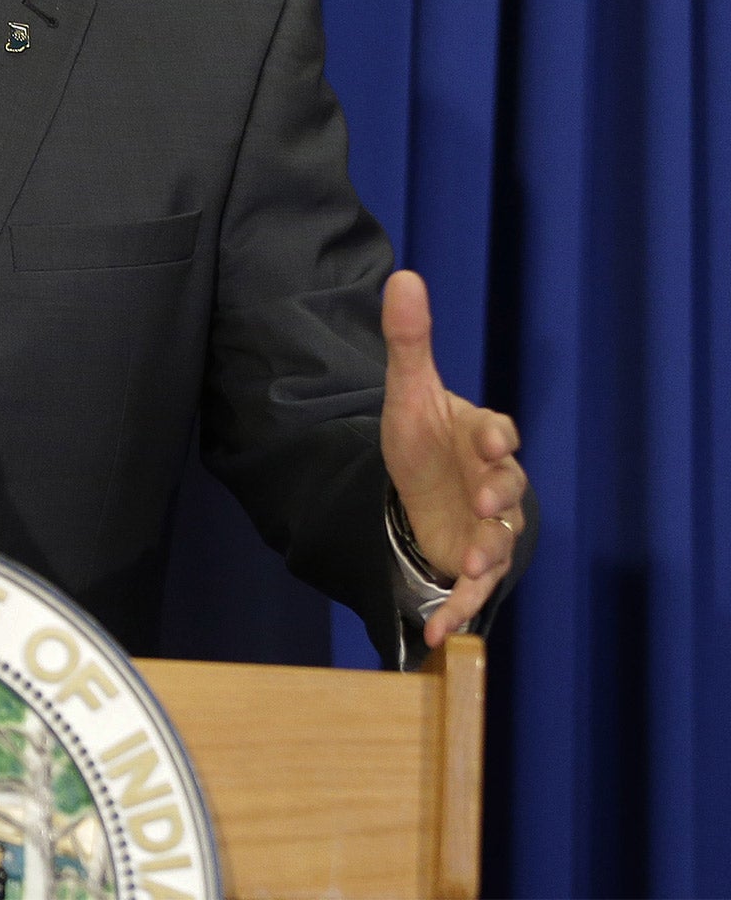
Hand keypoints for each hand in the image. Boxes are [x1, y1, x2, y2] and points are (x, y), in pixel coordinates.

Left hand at [379, 270, 529, 647]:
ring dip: (488, 553)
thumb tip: (404, 276)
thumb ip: (410, 341)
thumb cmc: (425, 439)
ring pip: (499, 541)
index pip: (497, 433)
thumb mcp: (409, 392)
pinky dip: (457, 613)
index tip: (491, 438)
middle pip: (507, 489)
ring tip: (472, 566)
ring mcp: (486, 527)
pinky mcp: (470, 563)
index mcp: (481, 438)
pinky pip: (471, 592)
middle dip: (499, 497)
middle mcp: (493, 483)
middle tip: (487, 501)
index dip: (496, 436)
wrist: (419, 490)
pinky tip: (436, 636)